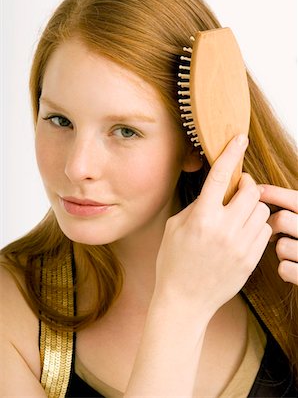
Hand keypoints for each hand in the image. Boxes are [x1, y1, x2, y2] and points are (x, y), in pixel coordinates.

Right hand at [155, 135, 271, 317]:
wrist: (184, 300)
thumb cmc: (173, 262)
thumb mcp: (174, 227)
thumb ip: (197, 205)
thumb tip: (216, 191)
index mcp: (201, 218)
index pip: (220, 175)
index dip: (231, 153)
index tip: (239, 138)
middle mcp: (224, 229)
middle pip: (251, 190)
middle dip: (246, 184)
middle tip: (237, 189)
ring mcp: (240, 246)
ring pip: (262, 210)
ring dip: (252, 205)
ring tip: (239, 214)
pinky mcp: (251, 260)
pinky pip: (265, 231)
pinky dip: (257, 225)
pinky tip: (243, 230)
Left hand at [258, 185, 297, 284]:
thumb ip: (296, 209)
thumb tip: (260, 191)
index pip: (295, 199)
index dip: (273, 193)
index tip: (257, 191)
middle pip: (282, 220)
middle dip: (271, 224)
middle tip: (271, 230)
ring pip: (282, 246)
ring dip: (280, 249)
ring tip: (290, 252)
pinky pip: (285, 269)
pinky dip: (286, 270)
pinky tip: (295, 269)